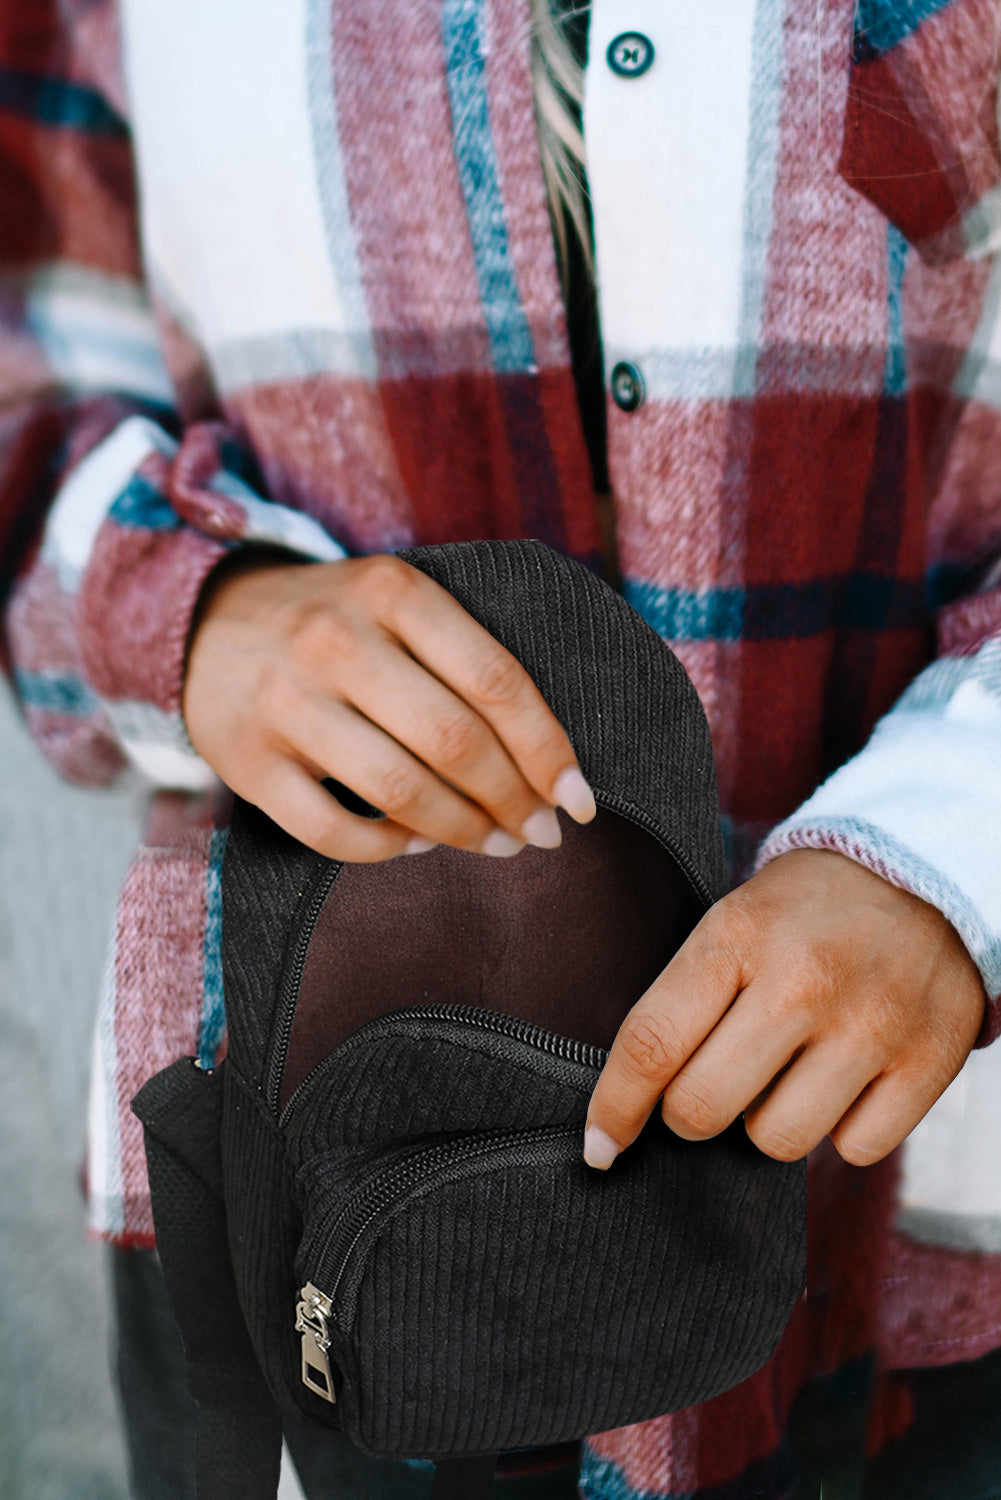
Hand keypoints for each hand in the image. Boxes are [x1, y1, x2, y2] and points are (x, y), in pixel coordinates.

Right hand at [182, 552, 595, 861]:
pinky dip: (386, 849)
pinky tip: (414, 842)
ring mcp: (286, 702)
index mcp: (392, 590)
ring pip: (399, 789)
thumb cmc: (335, 622)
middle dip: (514, 799)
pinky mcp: (246, 760)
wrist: (205, 620)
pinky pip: (330, 831)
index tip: (579, 797)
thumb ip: (465, 656)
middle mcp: (336, 639)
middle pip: (454, 740)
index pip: (495, 679)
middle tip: (541, 831)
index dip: (548, 748)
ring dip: (462, 830)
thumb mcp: (397, 602)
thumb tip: (549, 759)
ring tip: (493, 843)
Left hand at [583, 849, 986, 1168]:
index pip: (651, 1043)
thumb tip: (634, 1100)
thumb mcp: (731, 922)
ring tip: (787, 1071)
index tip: (599, 1145)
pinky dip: (843, 1128)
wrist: (923, 873)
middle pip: (702, 1109)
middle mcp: (801, 981)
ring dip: (768, 1121)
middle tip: (710, 1083)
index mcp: (736, 937)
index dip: (614, 1108)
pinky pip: (855, 1149)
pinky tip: (846, 1079)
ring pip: (776, 1140)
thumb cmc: (805, 912)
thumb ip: (683, 1000)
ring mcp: (870, 1024)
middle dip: (690, 1114)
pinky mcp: (928, 1061)